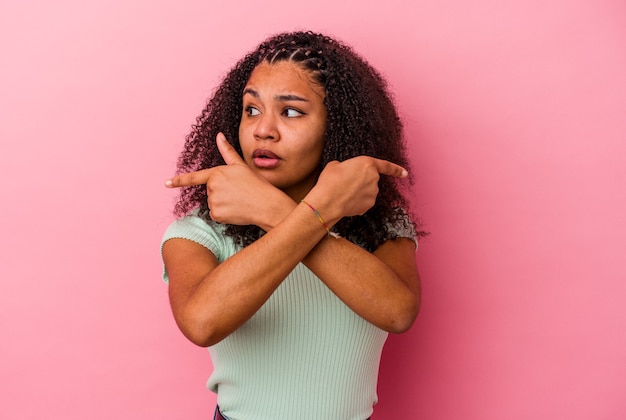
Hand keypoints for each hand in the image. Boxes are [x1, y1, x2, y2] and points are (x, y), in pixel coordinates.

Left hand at [165, 133, 292, 227]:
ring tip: (239, 201)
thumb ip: (227, 152)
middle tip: (239, 192)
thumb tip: (219, 135)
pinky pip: (216, 214)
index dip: (179, 181)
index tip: (166, 183)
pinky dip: (225, 214)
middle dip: (222, 192)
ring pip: (213, 203)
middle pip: (210, 191)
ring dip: (224, 204)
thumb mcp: (241, 166)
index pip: (194, 178)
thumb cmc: (256, 184)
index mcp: (217, 173)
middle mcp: (212, 187)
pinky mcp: (216, 214)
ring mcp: (213, 201)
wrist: (266, 204)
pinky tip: (237, 211)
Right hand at [307, 156, 407, 220]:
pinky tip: (347, 201)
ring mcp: (373, 192)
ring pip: (367, 191)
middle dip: (360, 181)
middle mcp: (374, 178)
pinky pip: (364, 201)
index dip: (396, 170)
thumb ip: (346, 166)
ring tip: (343, 192)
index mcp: (367, 163)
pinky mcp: (369, 204)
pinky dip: (357, 201)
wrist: (327, 201)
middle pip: (370, 179)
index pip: (386, 166)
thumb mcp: (334, 165)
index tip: (405, 173)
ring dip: (358, 191)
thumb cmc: (329, 181)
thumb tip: (345, 171)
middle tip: (344, 183)